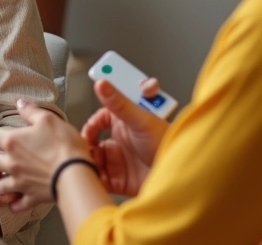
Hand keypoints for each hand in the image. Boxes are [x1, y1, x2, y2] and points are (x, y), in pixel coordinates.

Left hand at [0, 100, 85, 211]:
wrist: (76, 173)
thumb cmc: (64, 144)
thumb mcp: (48, 119)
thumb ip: (31, 111)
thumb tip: (19, 102)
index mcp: (12, 142)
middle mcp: (10, 163)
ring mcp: (19, 182)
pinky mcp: (30, 197)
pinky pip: (15, 205)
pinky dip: (12, 203)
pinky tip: (14, 201)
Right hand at [80, 78, 169, 196]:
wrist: (176, 177)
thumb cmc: (167, 144)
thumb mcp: (141, 119)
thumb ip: (119, 102)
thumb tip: (103, 84)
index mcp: (126, 121)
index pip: (102, 115)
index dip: (94, 120)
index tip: (90, 127)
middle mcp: (120, 139)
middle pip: (93, 139)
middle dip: (86, 143)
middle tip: (85, 146)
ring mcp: (118, 158)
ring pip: (93, 157)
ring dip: (88, 159)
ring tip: (90, 160)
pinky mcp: (118, 177)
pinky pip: (99, 176)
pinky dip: (94, 176)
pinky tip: (96, 173)